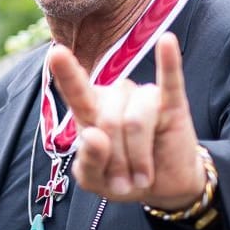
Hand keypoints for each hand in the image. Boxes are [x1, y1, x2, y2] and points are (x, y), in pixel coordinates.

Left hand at [51, 34, 202, 206]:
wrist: (163, 187)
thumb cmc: (122, 179)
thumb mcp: (95, 181)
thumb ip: (88, 162)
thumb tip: (94, 136)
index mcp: (90, 112)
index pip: (76, 91)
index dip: (67, 74)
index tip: (56, 53)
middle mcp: (115, 98)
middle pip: (108, 121)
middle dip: (116, 160)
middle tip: (123, 182)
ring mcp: (143, 97)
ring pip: (135, 121)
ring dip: (137, 158)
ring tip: (141, 176)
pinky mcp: (173, 103)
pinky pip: (170, 80)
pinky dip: (168, 63)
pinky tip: (166, 42)